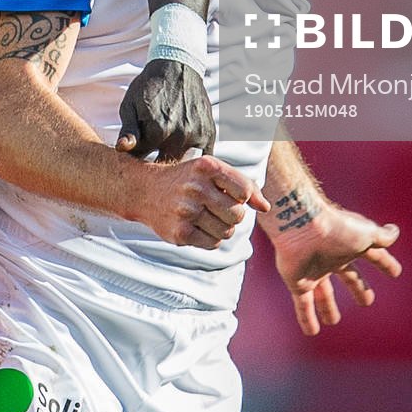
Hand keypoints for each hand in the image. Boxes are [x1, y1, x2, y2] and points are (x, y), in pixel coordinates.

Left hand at [115, 58, 215, 159]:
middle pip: (165, 169)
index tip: (133, 164)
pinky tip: (183, 157)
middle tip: (149, 168)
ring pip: (183, 166)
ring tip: (164, 157)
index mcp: (156, 131)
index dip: (136, 165)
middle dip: (156, 172)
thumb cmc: (149, 86)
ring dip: (175, 165)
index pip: (142, 164)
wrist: (177, 66)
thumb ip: (128, 130)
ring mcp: (196, 135)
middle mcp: (179, 136)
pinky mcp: (209, 133)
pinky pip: (202, 158)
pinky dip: (193, 161)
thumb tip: (120, 149)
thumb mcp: (131, 105)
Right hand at [126, 154, 269, 249]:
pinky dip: (210, 239)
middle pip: (238, 215)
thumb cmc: (188, 179)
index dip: (243, 197)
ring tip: (206, 217)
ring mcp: (186, 211)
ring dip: (222, 228)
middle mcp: (196, 187)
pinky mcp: (179, 232)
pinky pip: (213, 244)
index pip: (244, 191)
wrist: (145, 190)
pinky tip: (197, 227)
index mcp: (207, 167)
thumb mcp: (213, 171)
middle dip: (233, 215)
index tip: (230, 195)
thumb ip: (243, 184)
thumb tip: (266, 208)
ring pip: (227, 232)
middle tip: (218, 209)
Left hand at [270, 201, 400, 334]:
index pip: (373, 255)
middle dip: (357, 287)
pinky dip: (306, 318)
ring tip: (332, 321)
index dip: (385, 263)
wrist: (301, 227)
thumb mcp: (366, 233)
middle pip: (348, 276)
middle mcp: (332, 257)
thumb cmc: (337, 228)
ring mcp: (313, 270)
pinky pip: (303, 304)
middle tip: (367, 302)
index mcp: (350, 244)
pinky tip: (311, 332)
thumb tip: (395, 232)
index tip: (396, 273)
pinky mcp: (298, 282)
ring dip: (327, 306)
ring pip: (323, 293)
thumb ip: (383, 237)